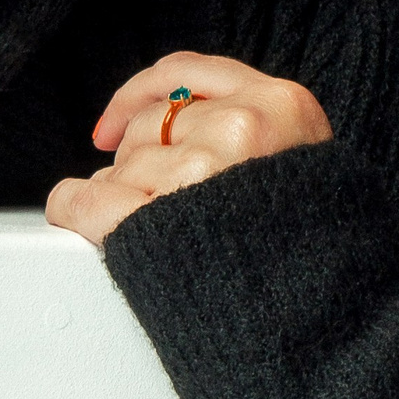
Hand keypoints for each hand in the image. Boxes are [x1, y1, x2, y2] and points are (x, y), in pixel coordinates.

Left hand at [43, 50, 334, 246]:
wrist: (328, 325)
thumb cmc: (314, 257)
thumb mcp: (307, 165)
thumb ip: (255, 131)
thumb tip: (161, 125)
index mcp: (285, 106)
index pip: (187, 72)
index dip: (141, 95)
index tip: (116, 123)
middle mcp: (244, 127)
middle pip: (151, 124)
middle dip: (139, 162)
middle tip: (157, 204)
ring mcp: (203, 170)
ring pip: (124, 165)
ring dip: (122, 196)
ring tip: (157, 236)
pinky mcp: (161, 217)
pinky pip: (89, 199)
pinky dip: (71, 207)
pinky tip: (72, 211)